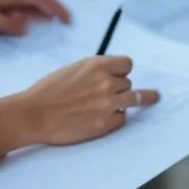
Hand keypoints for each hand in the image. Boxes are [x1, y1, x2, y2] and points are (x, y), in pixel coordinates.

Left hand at [0, 0, 70, 35]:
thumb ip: (8, 24)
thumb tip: (28, 26)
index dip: (57, 7)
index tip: (68, 21)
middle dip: (52, 7)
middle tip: (64, 23)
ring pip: (26, 1)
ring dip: (40, 11)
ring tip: (52, 24)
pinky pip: (16, 5)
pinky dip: (26, 13)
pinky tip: (28, 22)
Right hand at [0, 56, 160, 156]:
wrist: (35, 114)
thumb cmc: (47, 91)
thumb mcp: (72, 70)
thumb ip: (92, 71)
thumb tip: (108, 76)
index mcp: (97, 65)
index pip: (127, 64)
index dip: (124, 70)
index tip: (123, 74)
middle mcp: (106, 83)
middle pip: (128, 83)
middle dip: (120, 88)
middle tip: (107, 94)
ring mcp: (108, 104)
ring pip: (133, 99)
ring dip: (132, 100)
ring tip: (153, 97)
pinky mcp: (105, 124)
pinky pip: (122, 119)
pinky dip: (115, 119)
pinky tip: (103, 119)